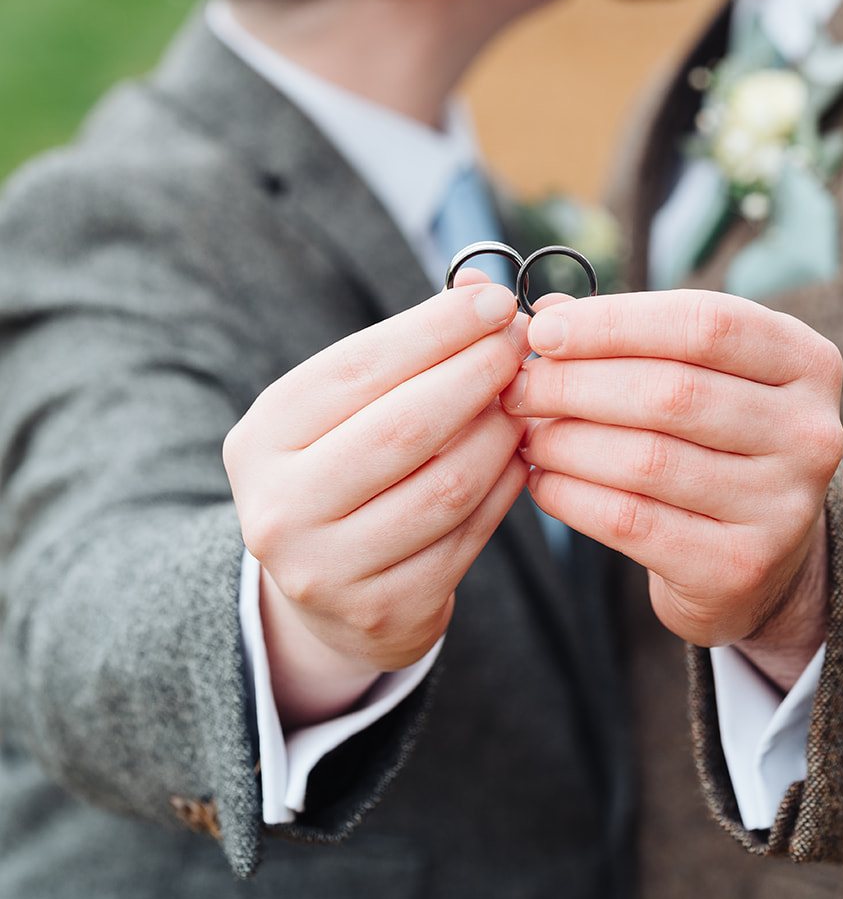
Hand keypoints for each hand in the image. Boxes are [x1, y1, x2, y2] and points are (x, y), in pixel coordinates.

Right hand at [223, 282, 528, 727]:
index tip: (497, 301)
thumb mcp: (348, 405)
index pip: (360, 367)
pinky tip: (519, 455)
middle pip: (406, 426)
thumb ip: (407, 346)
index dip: (437, 329)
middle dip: (477, 373)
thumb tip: (482, 288)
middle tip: (521, 343)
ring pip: (447, 485)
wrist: (320, 591)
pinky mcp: (385, 610)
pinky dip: (504, 486)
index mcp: (263, 437)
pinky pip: (468, 535)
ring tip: (522, 399)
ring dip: (500, 431)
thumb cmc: (343, 465)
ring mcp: (330, 568)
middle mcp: (282, 507)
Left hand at [503, 289, 842, 687]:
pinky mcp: (740, 566)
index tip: (544, 331)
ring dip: (566, 440)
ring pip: (647, 458)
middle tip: (519, 386)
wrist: (759, 556)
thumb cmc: (712, 439)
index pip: (705, 322)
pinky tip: (541, 480)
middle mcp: (810, 431)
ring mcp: (783, 505)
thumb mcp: (695, 373)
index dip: (614, 322)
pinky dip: (572, 495)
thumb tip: (543, 312)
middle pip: (672, 391)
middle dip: (577, 383)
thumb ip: (631, 333)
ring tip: (526, 432)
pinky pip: (632, 521)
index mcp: (806, 361)